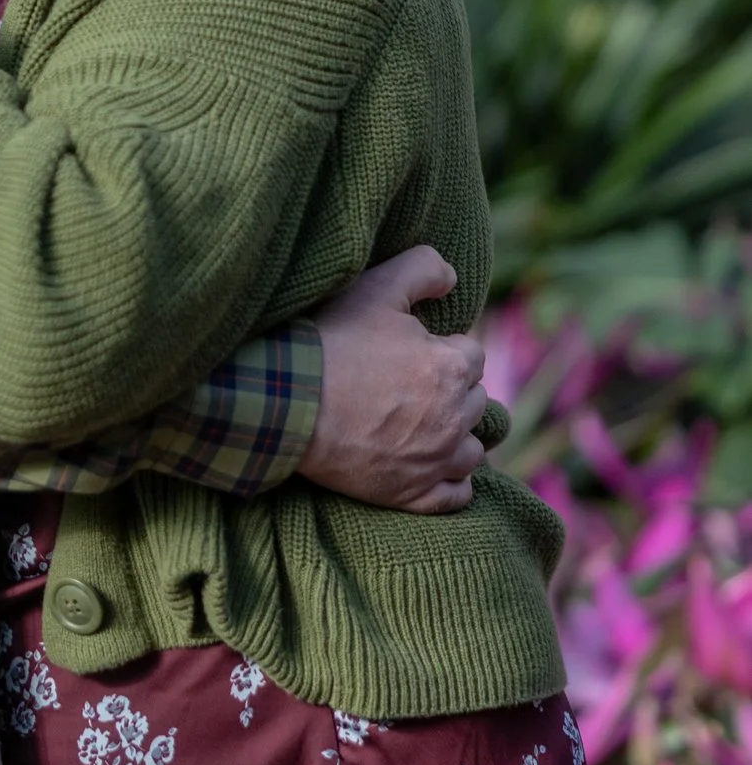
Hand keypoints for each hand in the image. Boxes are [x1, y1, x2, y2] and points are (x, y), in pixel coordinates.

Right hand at [299, 246, 487, 514]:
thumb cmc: (333, 342)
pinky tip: (433, 467)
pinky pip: (456, 495)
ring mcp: (437, 460)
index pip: (472, 355)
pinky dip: (452, 483)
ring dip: (457, 437)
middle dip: (452, 392)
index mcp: (452, 367)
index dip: (443, 349)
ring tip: (425, 426)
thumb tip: (453, 277)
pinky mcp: (414, 494)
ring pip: (472, 451)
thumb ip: (423, 268)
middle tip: (411, 386)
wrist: (290, 402)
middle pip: (475, 402)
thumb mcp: (376, 287)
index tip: (413, 350)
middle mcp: (456, 417)